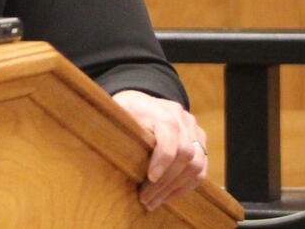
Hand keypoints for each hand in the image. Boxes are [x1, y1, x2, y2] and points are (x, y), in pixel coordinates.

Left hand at [112, 90, 208, 210]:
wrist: (141, 102)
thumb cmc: (126, 111)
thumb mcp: (117, 114)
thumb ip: (116, 128)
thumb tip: (103, 145)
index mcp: (161, 110)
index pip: (170, 135)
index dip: (163, 159)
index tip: (150, 178)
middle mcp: (182, 119)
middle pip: (186, 155)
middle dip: (165, 182)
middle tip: (146, 199)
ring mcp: (194, 130)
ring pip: (196, 166)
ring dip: (174, 189)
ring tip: (154, 201)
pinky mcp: (200, 142)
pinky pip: (201, 170)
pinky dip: (184, 186)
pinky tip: (167, 196)